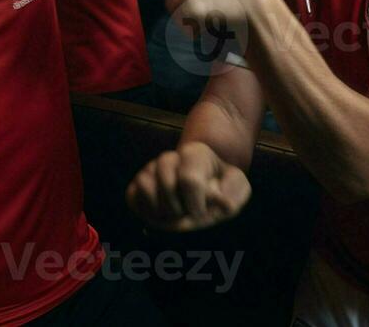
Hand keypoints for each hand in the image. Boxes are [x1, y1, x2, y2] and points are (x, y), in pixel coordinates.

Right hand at [126, 141, 251, 231]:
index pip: (189, 180)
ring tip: (175, 213)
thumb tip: (224, 205)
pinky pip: (132, 195)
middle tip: (188, 212)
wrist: (204, 191)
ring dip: (162, 210)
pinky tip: (161, 214)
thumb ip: (233, 195)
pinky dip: (145, 210)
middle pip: (167, 185)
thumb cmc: (221, 189)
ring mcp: (151, 169)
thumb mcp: (236, 189)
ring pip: (146, 185)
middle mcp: (170, 157)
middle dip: (180, 208)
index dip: (197, 205)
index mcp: (195, 153)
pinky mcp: (136, 184)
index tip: (204, 212)